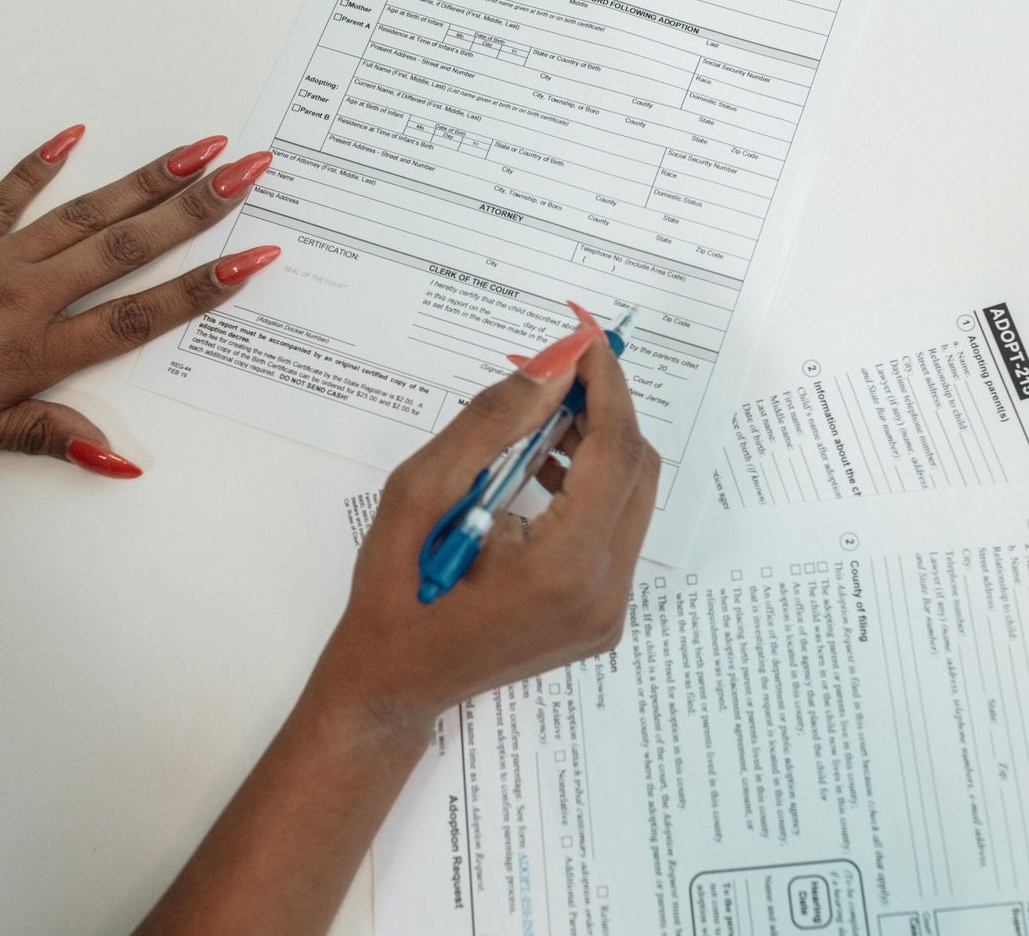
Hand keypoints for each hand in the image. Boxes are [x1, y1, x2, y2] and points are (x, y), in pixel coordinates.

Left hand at [0, 125, 280, 476]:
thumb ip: (41, 435)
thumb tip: (114, 456)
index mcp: (31, 352)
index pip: (139, 315)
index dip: (203, 287)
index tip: (252, 257)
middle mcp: (24, 294)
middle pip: (130, 247)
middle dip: (199, 207)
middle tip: (251, 171)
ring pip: (87, 212)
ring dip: (148, 179)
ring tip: (198, 149)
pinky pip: (7, 194)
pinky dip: (42, 163)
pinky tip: (74, 136)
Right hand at [313, 319, 658, 735]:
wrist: (392, 688)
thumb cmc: (394, 595)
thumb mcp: (421, 493)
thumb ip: (492, 423)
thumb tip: (552, 368)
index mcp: (562, 566)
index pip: (615, 452)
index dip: (606, 387)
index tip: (584, 341)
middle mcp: (603, 593)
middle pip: (636, 472)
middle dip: (604, 412)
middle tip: (557, 377)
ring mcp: (609, 613)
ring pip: (632, 501)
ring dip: (598, 450)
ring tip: (543, 424)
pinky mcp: (603, 619)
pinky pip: (616, 535)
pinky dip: (592, 491)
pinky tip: (546, 472)